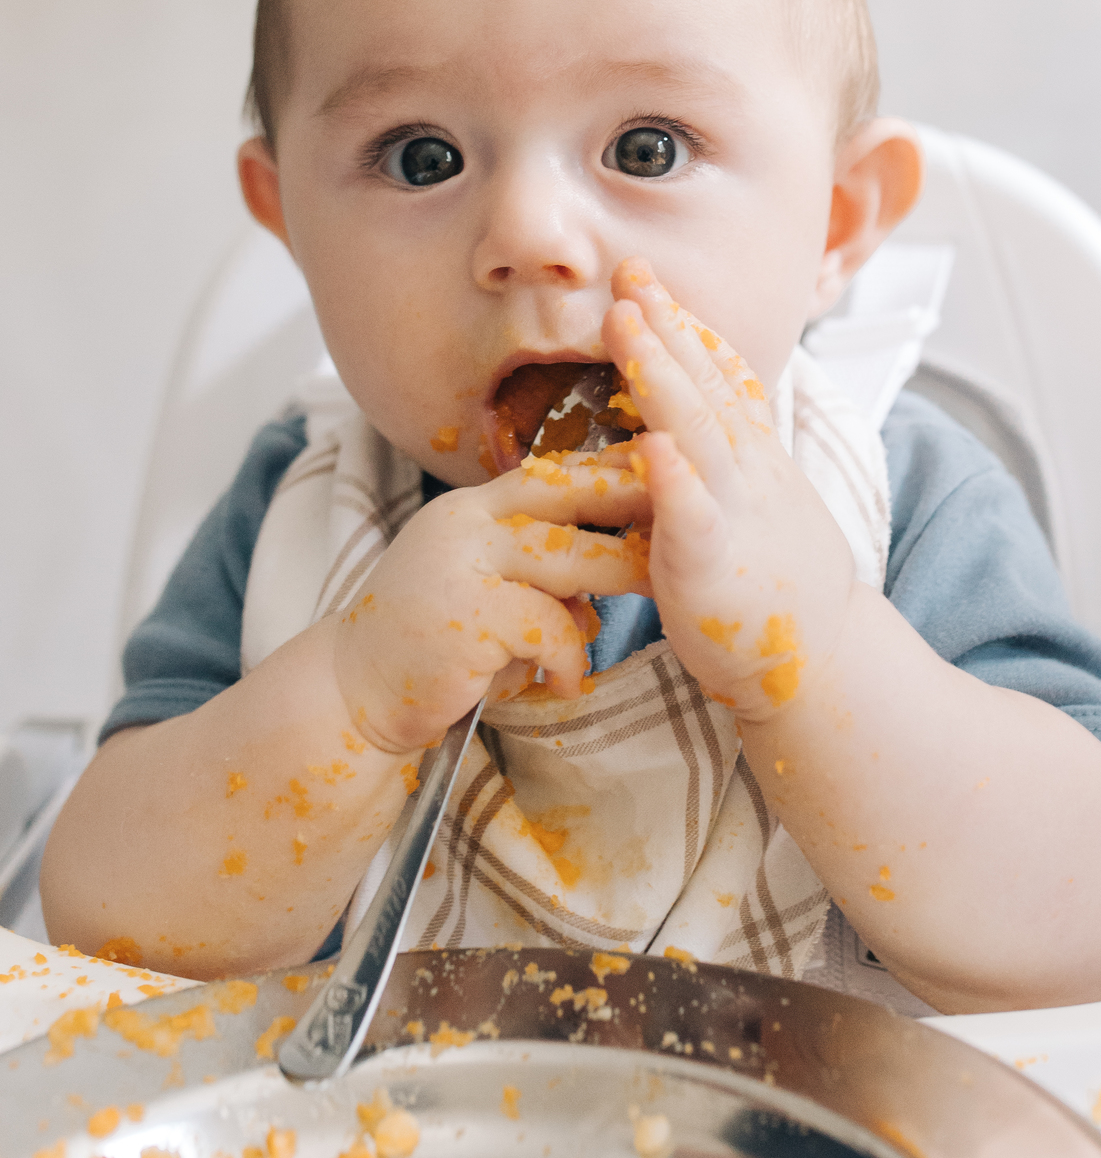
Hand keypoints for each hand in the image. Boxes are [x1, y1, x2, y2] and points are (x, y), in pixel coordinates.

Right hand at [332, 458, 650, 751]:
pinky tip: (564, 683)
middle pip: (571, 497)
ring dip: (622, 579)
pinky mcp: (467, 616)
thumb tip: (618, 568)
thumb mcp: (490, 589)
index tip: (670, 465)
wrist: (353, 693)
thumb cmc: (435, 645)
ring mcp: (463, 564)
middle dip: (637, 500)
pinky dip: (569, 659)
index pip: (555, 472)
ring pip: (571, 559)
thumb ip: (544, 571)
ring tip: (658, 597)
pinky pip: (551, 628)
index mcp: (473, 508)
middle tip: (691, 512)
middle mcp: (466, 522)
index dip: (613, 467)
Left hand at [601, 258, 855, 725]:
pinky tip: (651, 446)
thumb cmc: (774, 587)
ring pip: (696, 428)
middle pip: (705, 382)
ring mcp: (735, 511)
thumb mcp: (754, 506)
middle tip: (630, 272)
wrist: (822, 660)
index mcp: (752, 459)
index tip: (650, 280)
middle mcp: (748, 471)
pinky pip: (693, 513)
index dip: (686, 325)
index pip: (721, 376)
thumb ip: (721, 464)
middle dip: (666, 324)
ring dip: (659, 371)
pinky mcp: (714, 561)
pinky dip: (674, 478)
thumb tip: (678, 431)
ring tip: (625, 323)